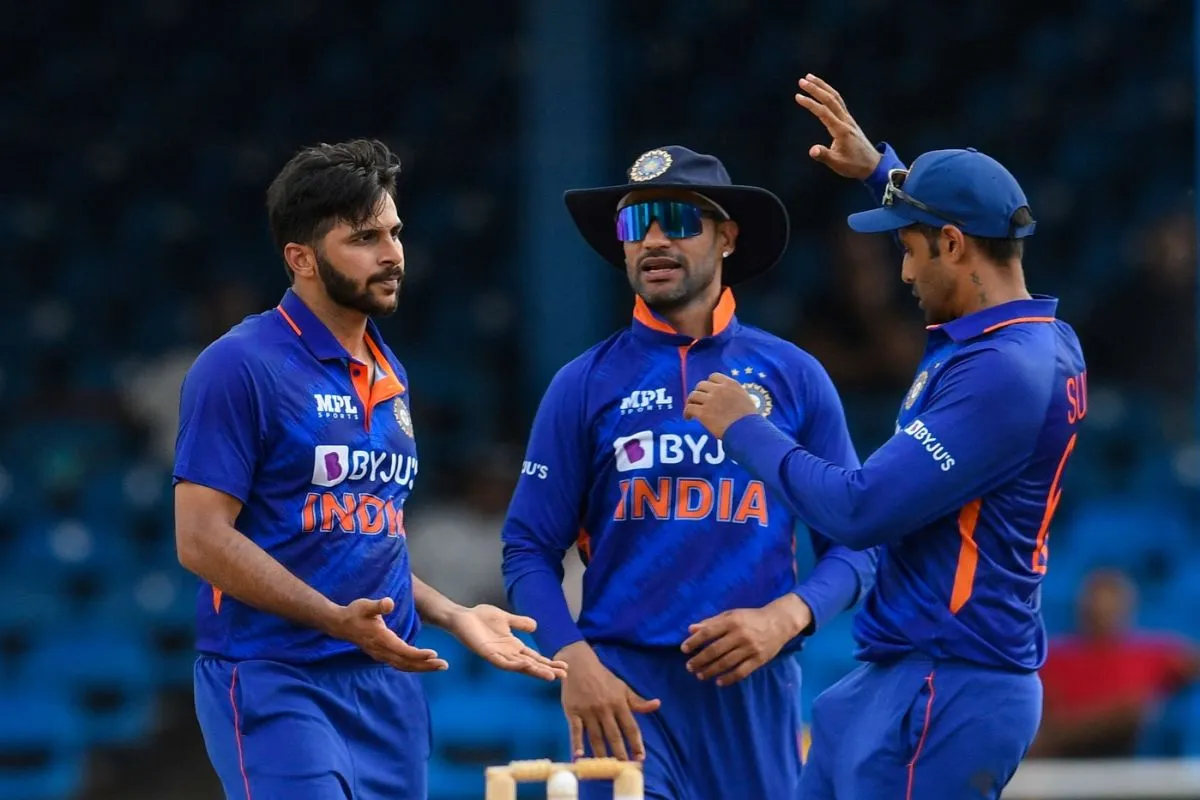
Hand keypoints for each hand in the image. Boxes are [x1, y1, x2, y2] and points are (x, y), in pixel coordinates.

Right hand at [329, 597, 449, 671]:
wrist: (340, 624)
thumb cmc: (355, 613)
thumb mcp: (366, 605)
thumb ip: (379, 605)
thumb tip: (389, 602)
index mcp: (381, 639)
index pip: (403, 650)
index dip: (418, 654)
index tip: (434, 654)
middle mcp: (382, 651)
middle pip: (407, 662)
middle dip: (426, 665)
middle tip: (444, 665)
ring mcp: (381, 655)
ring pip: (404, 666)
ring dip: (422, 668)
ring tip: (439, 667)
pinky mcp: (381, 655)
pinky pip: (400, 664)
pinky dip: (413, 666)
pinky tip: (423, 665)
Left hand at [445, 604, 567, 681]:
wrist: (462, 617)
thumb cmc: (481, 618)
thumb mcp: (506, 618)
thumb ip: (520, 623)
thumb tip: (536, 626)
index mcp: (513, 646)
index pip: (534, 657)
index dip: (548, 662)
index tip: (564, 666)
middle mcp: (508, 653)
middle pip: (531, 664)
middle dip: (546, 670)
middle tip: (562, 676)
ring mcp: (498, 655)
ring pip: (520, 666)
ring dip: (534, 671)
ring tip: (549, 675)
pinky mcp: (488, 654)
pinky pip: (503, 662)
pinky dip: (515, 664)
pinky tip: (526, 664)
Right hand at [557, 641, 660, 760]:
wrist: (578, 664)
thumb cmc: (603, 678)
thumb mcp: (623, 687)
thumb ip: (638, 701)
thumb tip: (657, 705)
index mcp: (619, 703)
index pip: (630, 727)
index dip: (636, 743)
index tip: (640, 757)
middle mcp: (605, 708)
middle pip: (614, 735)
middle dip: (620, 752)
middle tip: (624, 768)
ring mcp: (588, 711)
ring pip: (596, 736)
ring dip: (601, 753)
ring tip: (606, 768)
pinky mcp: (573, 711)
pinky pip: (575, 730)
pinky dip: (576, 744)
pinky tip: (579, 756)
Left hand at [681, 595, 811, 686]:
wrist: (779, 622)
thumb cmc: (751, 618)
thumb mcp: (731, 615)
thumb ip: (711, 622)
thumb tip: (691, 629)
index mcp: (732, 622)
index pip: (708, 633)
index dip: (694, 642)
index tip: (684, 649)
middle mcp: (740, 635)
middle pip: (715, 650)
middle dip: (699, 660)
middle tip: (689, 666)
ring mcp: (750, 649)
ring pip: (726, 663)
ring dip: (710, 670)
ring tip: (699, 675)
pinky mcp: (759, 660)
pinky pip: (741, 672)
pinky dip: (728, 678)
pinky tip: (718, 682)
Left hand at [683, 373, 758, 437]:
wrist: (748, 431)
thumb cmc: (750, 419)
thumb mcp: (746, 399)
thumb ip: (734, 394)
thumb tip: (727, 398)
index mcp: (730, 384)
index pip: (713, 376)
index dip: (709, 384)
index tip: (708, 391)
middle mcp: (719, 389)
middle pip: (701, 385)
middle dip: (699, 392)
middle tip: (699, 401)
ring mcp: (710, 400)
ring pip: (693, 396)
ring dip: (691, 402)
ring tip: (691, 409)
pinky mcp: (703, 412)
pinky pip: (689, 408)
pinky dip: (687, 413)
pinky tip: (688, 418)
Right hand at [794, 73, 880, 179]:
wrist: (872, 165)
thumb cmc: (854, 165)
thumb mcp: (837, 164)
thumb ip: (824, 156)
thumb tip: (812, 150)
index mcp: (841, 130)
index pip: (823, 112)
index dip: (810, 103)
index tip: (798, 96)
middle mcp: (846, 121)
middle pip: (830, 99)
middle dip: (816, 88)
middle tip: (802, 81)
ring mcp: (848, 119)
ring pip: (836, 98)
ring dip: (823, 86)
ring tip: (810, 78)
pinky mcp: (849, 121)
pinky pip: (839, 102)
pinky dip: (829, 93)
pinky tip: (823, 90)